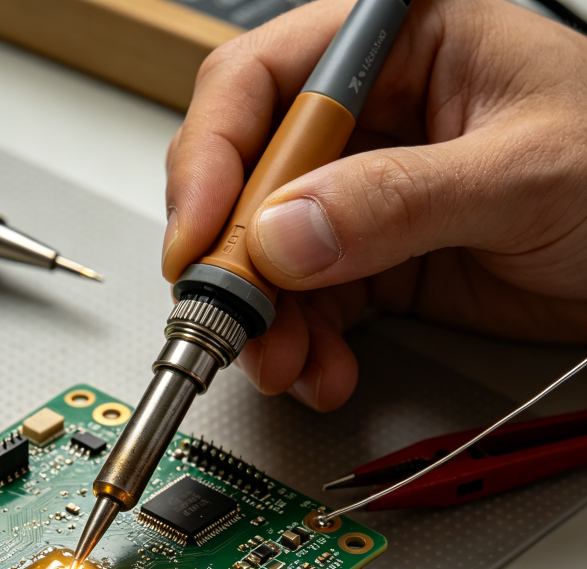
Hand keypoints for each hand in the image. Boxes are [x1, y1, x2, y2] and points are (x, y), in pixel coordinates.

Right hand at [165, 0, 586, 410]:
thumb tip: (284, 234)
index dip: (211, 159)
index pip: (261, 83)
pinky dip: (304, 348)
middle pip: (245, 180)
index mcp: (396, 47)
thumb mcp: (521, 172)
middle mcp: (365, 120)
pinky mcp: (368, 263)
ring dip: (266, 322)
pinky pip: (306, 307)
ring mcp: (360, 198)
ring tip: (287, 362)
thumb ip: (398, 199)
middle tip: (234, 318)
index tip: (199, 237)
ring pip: (266, 259)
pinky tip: (323, 370)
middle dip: (233, 261)